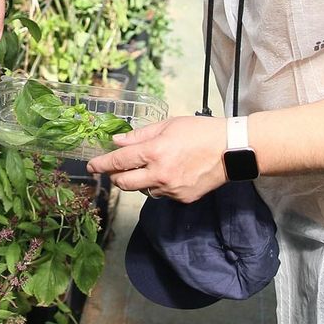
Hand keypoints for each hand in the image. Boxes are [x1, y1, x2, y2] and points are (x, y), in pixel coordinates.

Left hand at [87, 116, 227, 203]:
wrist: (231, 150)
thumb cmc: (200, 132)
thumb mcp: (168, 125)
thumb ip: (139, 136)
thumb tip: (117, 142)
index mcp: (155, 152)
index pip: (119, 162)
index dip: (102, 164)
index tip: (91, 166)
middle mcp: (160, 174)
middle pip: (124, 183)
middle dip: (115, 177)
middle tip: (115, 169)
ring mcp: (171, 189)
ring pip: (142, 190)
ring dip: (138, 181)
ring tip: (150, 166)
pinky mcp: (182, 198)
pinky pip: (160, 194)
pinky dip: (158, 185)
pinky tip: (169, 173)